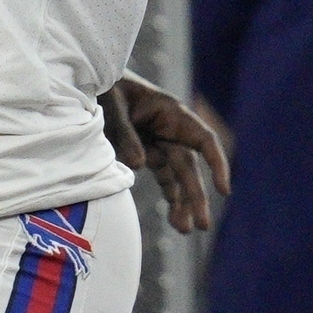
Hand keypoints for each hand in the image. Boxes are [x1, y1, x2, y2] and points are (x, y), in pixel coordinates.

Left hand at [104, 75, 231, 232]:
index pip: (203, 139)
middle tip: (201, 226)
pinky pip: (162, 177)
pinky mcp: (146, 152)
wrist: (88, 82)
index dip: (217, 164)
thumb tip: (140, 166)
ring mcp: (159, 143)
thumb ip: (125, 134)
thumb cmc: (106, 88)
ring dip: (182, 202)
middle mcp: (170, 130)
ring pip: (177, 177)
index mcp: (170, 113)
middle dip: (196, 197)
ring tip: (184, 230)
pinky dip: (168, 196)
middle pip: (188, 167)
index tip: (224, 189)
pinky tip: (174, 219)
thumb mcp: (112, 106)